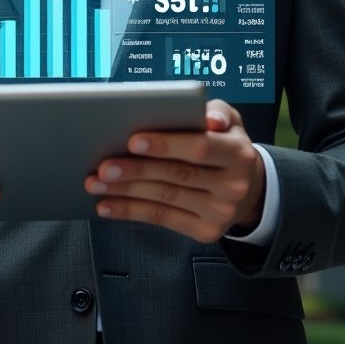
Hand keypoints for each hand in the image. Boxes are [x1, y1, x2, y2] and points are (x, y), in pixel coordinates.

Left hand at [84, 100, 264, 242]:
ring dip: (125, 191)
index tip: (133, 140)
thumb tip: (207, 117)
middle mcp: (233, 185)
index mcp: (238, 153)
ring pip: (164, 198)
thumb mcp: (230, 122)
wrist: (248, 188)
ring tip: (96, 182)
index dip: (166, 145)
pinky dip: (130, 211)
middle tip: (104, 165)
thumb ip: (217, 112)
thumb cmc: (226, 144)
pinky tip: (107, 205)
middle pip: (177, 175)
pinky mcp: (205, 231)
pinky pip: (162, 219)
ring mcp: (220, 212)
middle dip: (136, 170)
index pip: (200, 148)